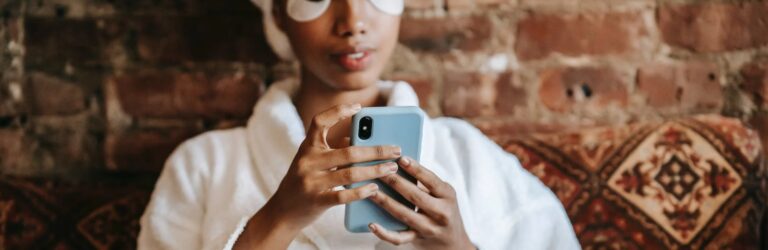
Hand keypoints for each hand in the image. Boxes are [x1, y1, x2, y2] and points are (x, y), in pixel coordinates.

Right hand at [235, 104, 402, 248]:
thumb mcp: (314, 161)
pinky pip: (344, 196)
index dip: (338, 112)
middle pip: (348, 151)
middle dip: (376, 151)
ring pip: (350, 174)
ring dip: (375, 171)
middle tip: (396, 150)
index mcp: (307, 147)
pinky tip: (375, 188)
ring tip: (392, 169)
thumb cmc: (304, 181)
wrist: (283, 211)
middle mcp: (307, 161)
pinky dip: (362, 192)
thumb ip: (335, 149)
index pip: (319, 121)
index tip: (359, 107)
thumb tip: (365, 140)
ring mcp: (311, 182)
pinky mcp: (316, 201)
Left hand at [368, 157, 474, 249]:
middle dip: (395, 182)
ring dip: (385, 202)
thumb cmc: (444, 209)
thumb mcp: (443, 194)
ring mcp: (429, 228)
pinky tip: (372, 224)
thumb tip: (400, 163)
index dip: (416, 169)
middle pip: (415, 196)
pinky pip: (398, 238)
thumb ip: (426, 181)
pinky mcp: (417, 239)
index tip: (401, 159)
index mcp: (447, 196)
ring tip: (371, 191)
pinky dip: (384, 233)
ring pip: (404, 214)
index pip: (431, 180)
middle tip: (379, 171)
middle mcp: (441, 213)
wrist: (452, 240)